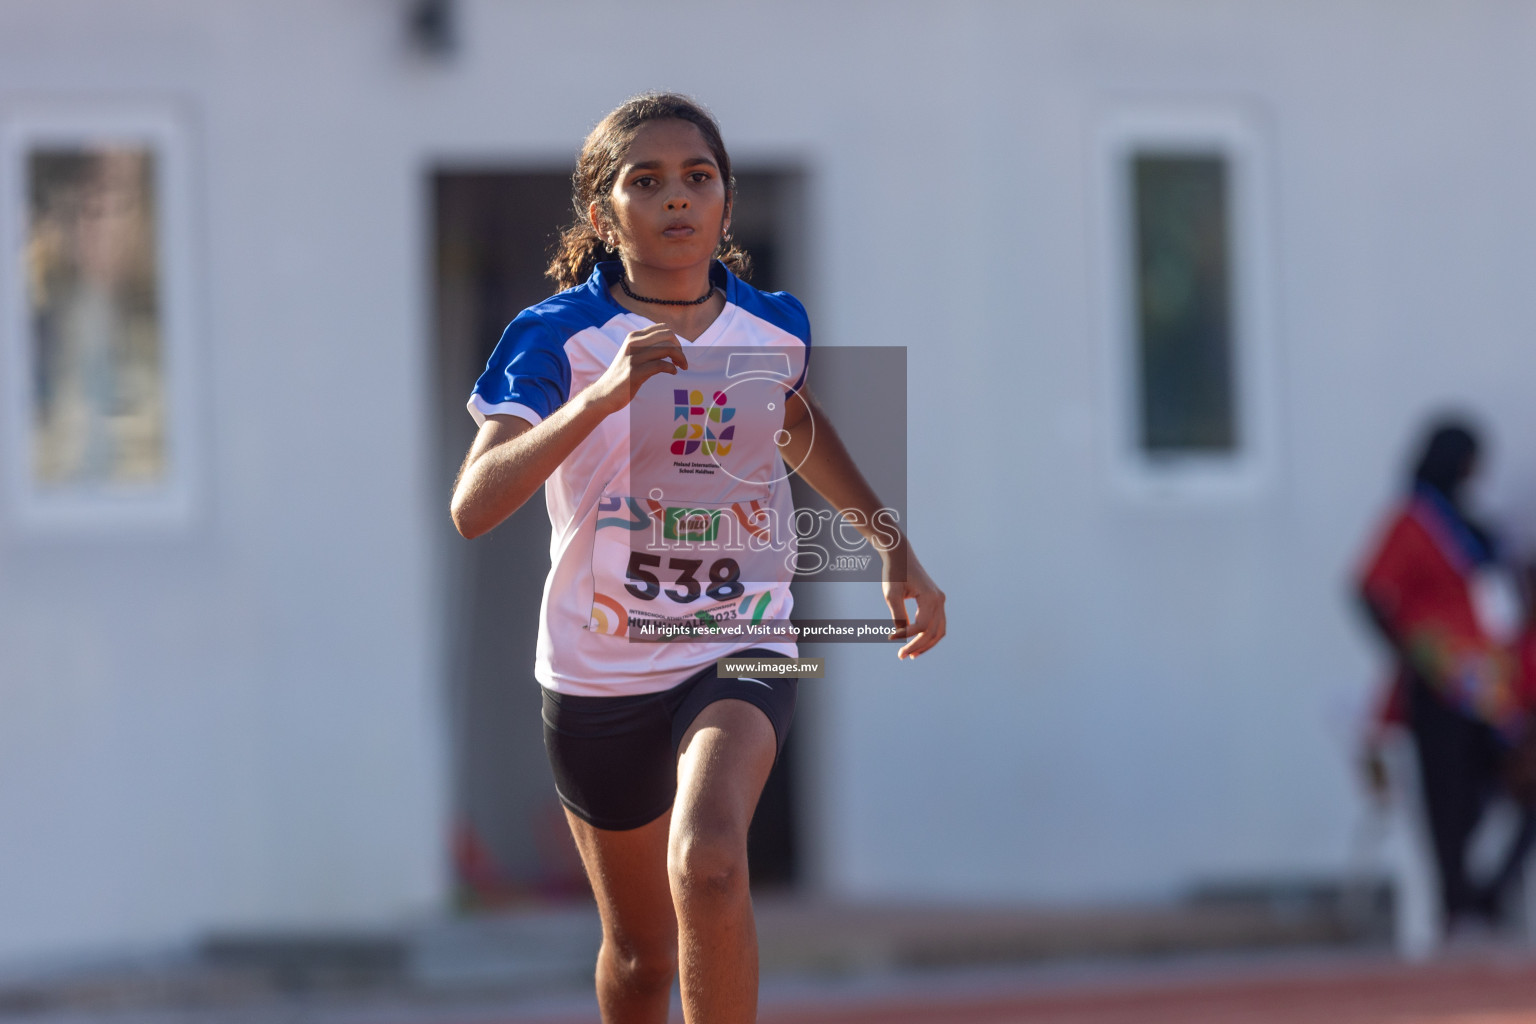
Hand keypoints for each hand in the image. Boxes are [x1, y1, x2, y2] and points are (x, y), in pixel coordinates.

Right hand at [585, 324, 688, 415]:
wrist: (604, 394)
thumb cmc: (623, 375)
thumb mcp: (633, 355)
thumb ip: (648, 348)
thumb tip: (673, 346)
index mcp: (634, 337)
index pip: (663, 328)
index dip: (675, 339)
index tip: (677, 352)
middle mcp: (633, 343)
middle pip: (668, 335)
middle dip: (679, 347)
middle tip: (681, 361)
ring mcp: (634, 357)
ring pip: (667, 349)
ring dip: (680, 358)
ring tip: (681, 367)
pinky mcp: (635, 372)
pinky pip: (662, 365)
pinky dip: (672, 368)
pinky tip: (673, 372)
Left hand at [882, 542, 945, 659]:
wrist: (901, 556)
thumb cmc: (894, 573)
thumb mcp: (892, 594)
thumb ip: (898, 615)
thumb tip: (901, 635)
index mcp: (930, 597)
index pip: (921, 625)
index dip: (906, 635)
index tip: (890, 637)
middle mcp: (939, 600)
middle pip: (933, 631)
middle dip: (917, 646)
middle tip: (901, 656)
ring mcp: (940, 601)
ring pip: (939, 631)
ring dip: (926, 644)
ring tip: (911, 654)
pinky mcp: (936, 602)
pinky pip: (937, 624)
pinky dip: (929, 636)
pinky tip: (917, 643)